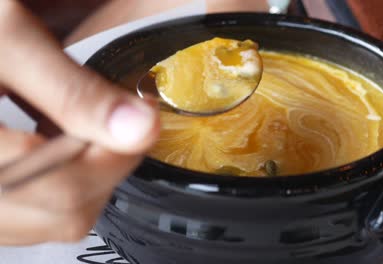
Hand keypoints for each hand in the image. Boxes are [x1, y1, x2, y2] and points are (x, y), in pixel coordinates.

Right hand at [0, 1, 159, 244]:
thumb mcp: (8, 44)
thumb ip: (72, 90)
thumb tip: (139, 128)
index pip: (65, 186)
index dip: (118, 154)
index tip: (141, 118)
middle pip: (66, 212)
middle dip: (107, 166)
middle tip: (119, 122)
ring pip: (54, 223)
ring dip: (88, 180)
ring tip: (83, 132)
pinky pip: (35, 219)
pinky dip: (62, 188)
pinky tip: (58, 149)